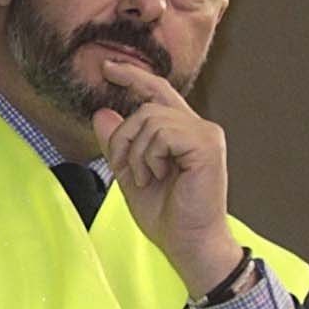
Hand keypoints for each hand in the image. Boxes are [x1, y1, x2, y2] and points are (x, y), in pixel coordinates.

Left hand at [92, 63, 240, 294]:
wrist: (187, 241)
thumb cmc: (166, 213)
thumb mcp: (129, 173)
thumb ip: (116, 144)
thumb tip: (102, 113)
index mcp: (181, 132)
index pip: (157, 92)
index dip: (134, 76)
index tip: (108, 67)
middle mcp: (197, 127)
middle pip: (145, 108)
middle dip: (123, 139)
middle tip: (128, 170)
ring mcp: (205, 134)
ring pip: (149, 120)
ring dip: (136, 153)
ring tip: (149, 178)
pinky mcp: (207, 144)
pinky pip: (161, 134)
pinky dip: (149, 157)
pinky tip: (160, 176)